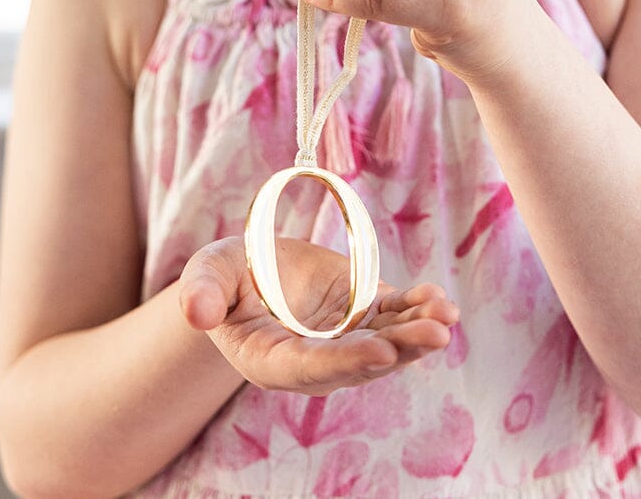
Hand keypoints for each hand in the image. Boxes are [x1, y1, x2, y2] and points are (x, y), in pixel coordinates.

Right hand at [179, 235, 458, 395]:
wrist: (252, 271)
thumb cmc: (225, 276)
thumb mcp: (209, 274)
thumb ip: (203, 292)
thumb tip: (195, 312)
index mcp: (272, 359)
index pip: (311, 368)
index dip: (346, 362)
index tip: (380, 352)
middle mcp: (315, 360)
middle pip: (360, 363)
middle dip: (399, 349)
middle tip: (435, 334)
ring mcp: (344, 339)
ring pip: (386, 343)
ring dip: (417, 333)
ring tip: (445, 316)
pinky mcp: (364, 315)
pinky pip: (394, 317)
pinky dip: (418, 309)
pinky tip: (440, 300)